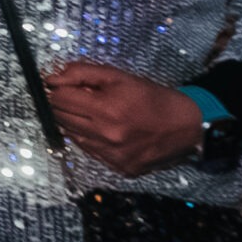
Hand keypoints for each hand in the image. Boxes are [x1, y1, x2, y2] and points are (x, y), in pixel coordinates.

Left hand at [45, 61, 205, 176]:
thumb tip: (51, 79)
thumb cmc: (154, 98)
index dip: (58, 90)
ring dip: (75, 122)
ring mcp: (112, 155)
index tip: (63, 86)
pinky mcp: (120, 168)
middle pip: (61, 118)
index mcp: (107, 110)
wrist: (189, 126)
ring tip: (93, 114)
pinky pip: (90, 151)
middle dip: (64, 105)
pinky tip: (104, 130)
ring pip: (72, 135)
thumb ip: (82, 73)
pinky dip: (90, 138)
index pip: (59, 99)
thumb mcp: (120, 77)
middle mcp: (106, 136)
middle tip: (78, 98)